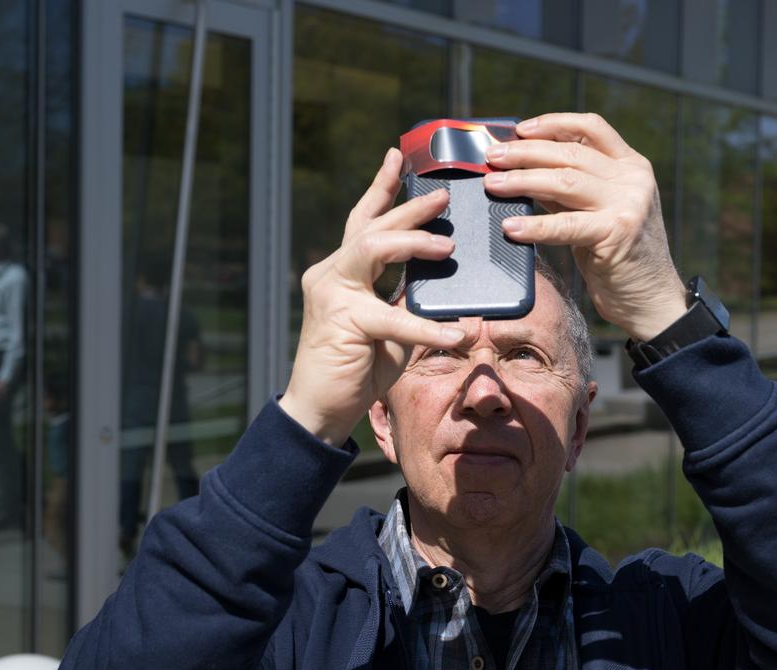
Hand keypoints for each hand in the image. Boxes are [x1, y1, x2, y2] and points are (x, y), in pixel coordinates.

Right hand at [280, 148, 467, 445]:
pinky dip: (428, 326)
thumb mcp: (389, 324)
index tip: (398, 155)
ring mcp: (332, 294)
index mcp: (340, 271)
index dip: (380, 186)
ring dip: (413, 243)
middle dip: (409, 207)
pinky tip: (456, 333)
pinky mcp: (344, 322)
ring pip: (373, 248)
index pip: (362, 219)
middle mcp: (330, 273)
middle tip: (443, 197)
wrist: (320, 408)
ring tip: (448, 246)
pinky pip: (393, 316)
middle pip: (371, 226)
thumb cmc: (356, 367)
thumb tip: (440, 279)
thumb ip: (406, 298)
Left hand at [481, 112, 686, 340]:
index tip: (520, 129)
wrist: (651, 299)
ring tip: (493, 186)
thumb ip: (570, 190)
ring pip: (564, 181)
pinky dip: (535, 225)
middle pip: (570, 154)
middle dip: (525, 153)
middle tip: (492, 158)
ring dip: (522, 181)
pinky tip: (511, 226)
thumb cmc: (618, 257)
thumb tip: (522, 169)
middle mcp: (633, 178)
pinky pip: (566, 225)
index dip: (553, 123)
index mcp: (631, 165)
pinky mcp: (617, 232)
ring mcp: (628, 204)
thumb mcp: (598, 212)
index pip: (591, 128)